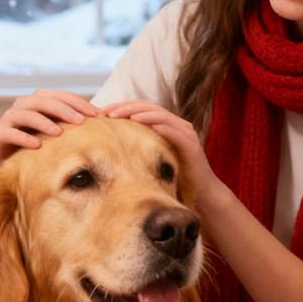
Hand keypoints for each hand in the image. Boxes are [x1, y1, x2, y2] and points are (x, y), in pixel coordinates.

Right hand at [0, 90, 100, 173]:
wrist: (5, 165)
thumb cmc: (35, 149)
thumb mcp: (55, 137)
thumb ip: (71, 127)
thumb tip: (103, 122)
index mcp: (37, 103)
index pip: (59, 96)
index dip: (78, 102)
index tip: (97, 114)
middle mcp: (21, 107)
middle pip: (42, 100)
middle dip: (63, 109)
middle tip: (81, 121)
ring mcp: (7, 120)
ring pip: (25, 114)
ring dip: (43, 122)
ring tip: (59, 133)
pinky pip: (8, 133)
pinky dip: (23, 137)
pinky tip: (37, 145)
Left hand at [102, 100, 223, 208]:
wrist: (202, 194)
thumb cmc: (174, 178)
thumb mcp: (151, 160)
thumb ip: (137, 149)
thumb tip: (109, 149)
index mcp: (166, 125)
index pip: (141, 109)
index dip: (121, 107)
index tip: (101, 112)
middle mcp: (177, 125)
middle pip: (148, 107)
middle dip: (126, 107)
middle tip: (106, 112)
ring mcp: (185, 133)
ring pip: (160, 115)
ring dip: (140, 114)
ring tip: (122, 116)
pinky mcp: (191, 145)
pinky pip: (175, 132)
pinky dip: (161, 127)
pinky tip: (146, 126)